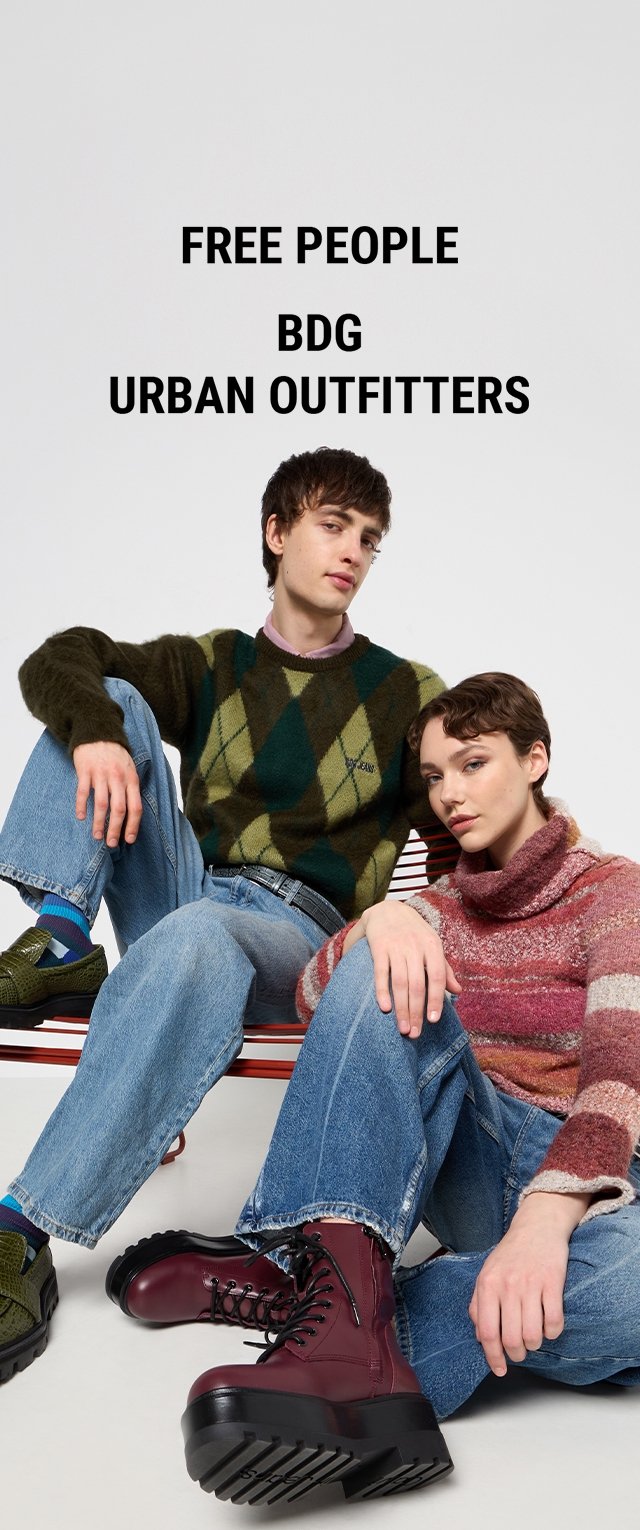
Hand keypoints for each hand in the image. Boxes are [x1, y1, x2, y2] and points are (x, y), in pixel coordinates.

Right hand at [73, 741, 142, 846]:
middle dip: (115, 829)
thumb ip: (131, 788)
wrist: (98, 733)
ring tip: (96, 836)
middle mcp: (118, 778)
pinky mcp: (85, 771)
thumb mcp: (130, 769)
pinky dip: (82, 806)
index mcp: (131, 779)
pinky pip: (83, 792)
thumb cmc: (115, 755)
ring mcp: (101, 774)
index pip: (136, 807)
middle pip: (119, 809)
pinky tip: (81, 817)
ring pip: (101, 804)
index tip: (129, 839)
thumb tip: (132, 814)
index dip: (133, 825)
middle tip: (111, 843)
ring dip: (98, 822)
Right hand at [344, 901, 460, 1036]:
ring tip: (402, 1028)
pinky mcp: (378, 947)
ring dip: (401, 1008)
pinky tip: (385, 1009)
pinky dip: (382, 991)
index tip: (434, 1021)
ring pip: (400, 982)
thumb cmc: (414, 933)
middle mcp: (415, 946)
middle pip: (417, 984)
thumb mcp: (433, 945)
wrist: (387, 910)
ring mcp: (396, 946)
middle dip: (416, 1011)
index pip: (436, 977)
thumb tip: (458, 991)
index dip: (436, 1000)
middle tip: (414, 1034)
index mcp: (432, 946)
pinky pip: (381, 972)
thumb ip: (444, 969)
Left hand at [469, 1191, 588, 1374]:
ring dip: (535, 1344)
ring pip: (533, 1335)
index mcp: (487, 1285)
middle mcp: (507, 1286)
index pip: (486, 1333)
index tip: (499, 1369)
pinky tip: (549, 1326)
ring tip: (534, 1338)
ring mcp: (531, 1284)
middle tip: (520, 1351)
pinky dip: (552, 1332)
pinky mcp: (553, 1282)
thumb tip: (480, 1336)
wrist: (537, 1226)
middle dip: (516, 1354)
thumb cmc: (511, 1254)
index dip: (493, 1357)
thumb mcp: (486, 1274)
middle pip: (511, 1339)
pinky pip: (554, 1322)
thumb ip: (478, 1304)